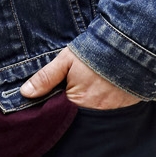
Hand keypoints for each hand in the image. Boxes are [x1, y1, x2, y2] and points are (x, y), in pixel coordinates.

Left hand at [20, 46, 140, 109]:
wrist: (130, 44)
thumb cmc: (94, 51)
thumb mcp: (65, 61)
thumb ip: (45, 78)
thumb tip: (25, 93)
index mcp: (78, 100)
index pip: (62, 110)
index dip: (57, 102)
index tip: (57, 93)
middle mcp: (97, 109)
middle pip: (79, 112)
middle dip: (75, 104)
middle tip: (78, 86)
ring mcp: (114, 109)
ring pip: (96, 111)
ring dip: (93, 102)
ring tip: (93, 86)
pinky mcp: (128, 105)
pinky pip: (114, 109)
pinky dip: (108, 101)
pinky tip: (107, 88)